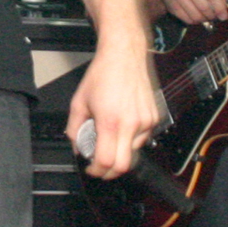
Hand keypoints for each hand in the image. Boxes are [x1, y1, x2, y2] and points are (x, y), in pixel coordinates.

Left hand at [66, 40, 160, 179]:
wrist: (123, 55)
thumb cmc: (103, 74)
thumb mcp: (79, 102)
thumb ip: (74, 128)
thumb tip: (77, 145)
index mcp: (110, 121)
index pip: (106, 162)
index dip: (96, 171)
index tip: (91, 169)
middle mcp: (131, 124)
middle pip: (123, 166)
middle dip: (109, 171)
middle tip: (100, 165)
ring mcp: (145, 121)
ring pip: (133, 152)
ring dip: (120, 151)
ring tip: (110, 134)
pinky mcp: (153, 117)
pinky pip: (142, 139)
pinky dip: (130, 139)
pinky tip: (122, 124)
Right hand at [148, 0, 227, 25]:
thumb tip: (223, 16)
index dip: (219, 8)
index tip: (223, 17)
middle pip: (204, 7)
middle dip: (211, 16)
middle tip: (213, 16)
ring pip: (196, 16)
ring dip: (203, 20)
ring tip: (205, 16)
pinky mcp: (172, 6)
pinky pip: (188, 20)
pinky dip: (195, 21)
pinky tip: (196, 16)